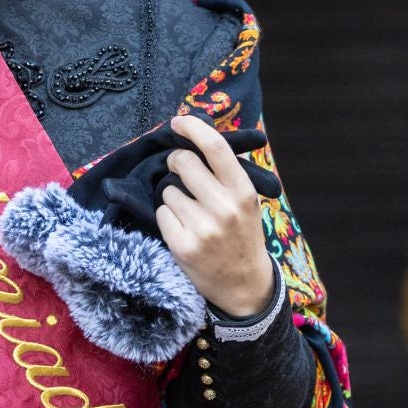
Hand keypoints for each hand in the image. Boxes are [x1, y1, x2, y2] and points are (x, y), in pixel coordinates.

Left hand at [155, 115, 280, 318]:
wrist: (244, 285)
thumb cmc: (243, 235)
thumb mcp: (246, 201)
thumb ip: (226, 173)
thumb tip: (198, 135)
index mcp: (243, 191)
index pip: (215, 147)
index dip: (193, 128)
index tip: (178, 122)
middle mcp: (224, 208)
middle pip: (183, 162)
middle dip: (176, 163)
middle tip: (180, 171)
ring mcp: (202, 229)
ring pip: (168, 190)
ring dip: (172, 195)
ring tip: (190, 212)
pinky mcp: (183, 246)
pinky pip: (161, 213)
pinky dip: (168, 217)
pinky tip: (183, 228)